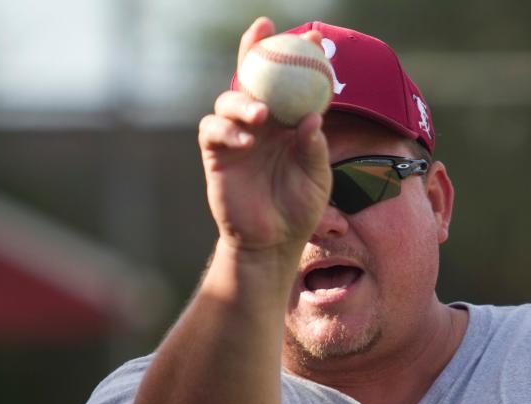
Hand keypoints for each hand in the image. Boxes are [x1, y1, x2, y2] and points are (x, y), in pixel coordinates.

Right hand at [198, 17, 331, 255]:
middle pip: (252, 77)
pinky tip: (246, 140)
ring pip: (229, 100)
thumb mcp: (317, 179)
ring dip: (243, 101)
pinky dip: (227, 129)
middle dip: (256, 49)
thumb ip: (315, 149)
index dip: (298, 56)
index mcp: (288, 123)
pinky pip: (213, 131)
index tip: (313, 38)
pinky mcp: (216, 155)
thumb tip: (314, 118)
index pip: (291, 82)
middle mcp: (260, 123)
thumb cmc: (299, 210)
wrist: (272, 243)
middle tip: (266, 33)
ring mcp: (236, 136)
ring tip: (261, 114)